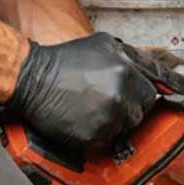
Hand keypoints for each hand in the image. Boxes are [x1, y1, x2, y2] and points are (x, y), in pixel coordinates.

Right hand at [9, 32, 156, 147]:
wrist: (32, 78)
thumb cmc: (64, 60)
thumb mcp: (102, 44)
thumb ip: (130, 56)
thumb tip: (150, 67)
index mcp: (125, 70)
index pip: (150, 91)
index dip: (142, 95)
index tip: (138, 97)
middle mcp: (120, 94)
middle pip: (141, 111)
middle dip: (129, 108)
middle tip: (109, 103)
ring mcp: (108, 116)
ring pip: (125, 127)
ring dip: (114, 122)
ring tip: (93, 110)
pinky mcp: (93, 135)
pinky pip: (107, 140)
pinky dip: (98, 134)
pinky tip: (84, 120)